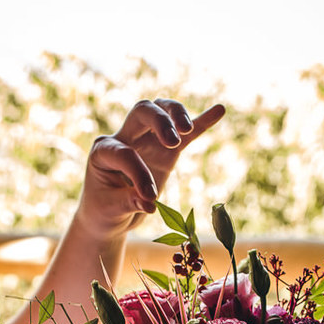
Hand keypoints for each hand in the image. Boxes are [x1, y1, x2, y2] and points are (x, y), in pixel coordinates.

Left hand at [76, 98, 225, 237]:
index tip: (151, 199)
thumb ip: (129, 202)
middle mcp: (124, 137)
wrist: (112, 214)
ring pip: (161, 109)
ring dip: (176, 114)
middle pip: (142, 112)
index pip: (125, 153)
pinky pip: (185, 132)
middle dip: (159, 122)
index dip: (139, 174)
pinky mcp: (165, 149)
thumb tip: (149, 204)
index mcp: (104, 150)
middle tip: (173, 143)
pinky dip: (201, 121)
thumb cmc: (106, 209)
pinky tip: (219, 110)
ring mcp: (146, 139)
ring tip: (187, 130)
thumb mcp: (111, 210)